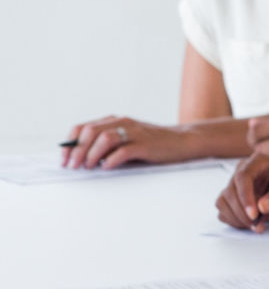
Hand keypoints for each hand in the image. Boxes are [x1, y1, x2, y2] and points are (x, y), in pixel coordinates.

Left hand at [62, 115, 190, 169]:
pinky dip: (111, 160)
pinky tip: (107, 167)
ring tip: (88, 167)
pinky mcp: (145, 144)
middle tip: (73, 166)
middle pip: (90, 131)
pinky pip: (123, 151)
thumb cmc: (153, 144)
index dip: (69, 143)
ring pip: (104, 139)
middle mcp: (122, 123)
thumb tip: (81, 159)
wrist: (183, 141)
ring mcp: (134, 132)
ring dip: (91, 155)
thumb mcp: (127, 140)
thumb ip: (107, 145)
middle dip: (77, 150)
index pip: (83, 127)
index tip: (64, 159)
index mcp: (115, 121)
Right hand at [215, 152, 268, 230]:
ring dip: (238, 219)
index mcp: (259, 162)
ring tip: (258, 225)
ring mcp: (234, 185)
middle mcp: (243, 171)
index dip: (246, 196)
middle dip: (242, 213)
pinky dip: (235, 221)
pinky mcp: (229, 199)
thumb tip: (263, 206)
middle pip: (231, 191)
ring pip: (224, 203)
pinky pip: (223, 212)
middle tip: (257, 225)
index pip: (243, 176)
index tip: (254, 214)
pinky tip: (250, 223)